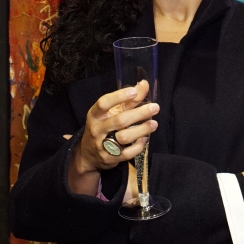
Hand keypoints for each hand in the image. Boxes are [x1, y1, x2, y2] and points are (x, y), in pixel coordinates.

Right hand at [67, 81, 158, 195]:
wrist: (88, 155)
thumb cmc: (103, 127)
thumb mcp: (112, 112)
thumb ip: (129, 100)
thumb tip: (144, 84)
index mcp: (95, 115)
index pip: (104, 103)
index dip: (119, 96)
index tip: (134, 91)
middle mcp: (97, 129)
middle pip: (119, 120)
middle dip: (139, 113)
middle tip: (155, 107)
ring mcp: (102, 145)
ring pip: (124, 137)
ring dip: (142, 130)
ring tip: (154, 124)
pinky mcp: (110, 158)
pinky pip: (127, 153)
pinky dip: (138, 146)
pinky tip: (145, 138)